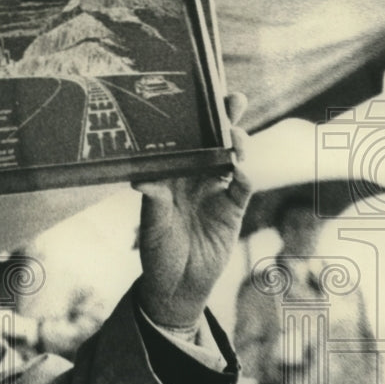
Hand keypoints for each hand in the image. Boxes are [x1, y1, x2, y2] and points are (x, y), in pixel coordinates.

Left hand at [134, 93, 251, 326]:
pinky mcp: (232, 211)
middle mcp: (196, 178)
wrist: (175, 284)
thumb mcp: (151, 224)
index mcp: (173, 175)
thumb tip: (141, 180)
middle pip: (214, 143)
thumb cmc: (157, 249)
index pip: (185, 141)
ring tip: (235, 135)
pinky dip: (243, 178)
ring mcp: (216, 192)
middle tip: (233, 99)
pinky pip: (241, 189)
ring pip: (232, 160)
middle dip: (225, 120)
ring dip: (237, 145)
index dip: (194, 120)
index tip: (201, 99)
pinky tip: (240, 170)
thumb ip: (153, 201)